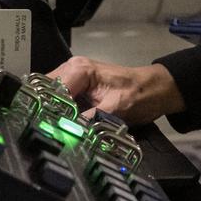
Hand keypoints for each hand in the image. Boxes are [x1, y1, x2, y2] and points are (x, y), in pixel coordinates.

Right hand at [52, 57, 181, 124]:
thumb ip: (89, 120)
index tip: (51, 128)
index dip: (48, 110)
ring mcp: (74, 76)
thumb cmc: (140, 95)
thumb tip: (68, 132)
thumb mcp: (114, 110)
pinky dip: (60, 111)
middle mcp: (73, 68)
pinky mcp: (77, 86)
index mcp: (79, 69)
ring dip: (52, 111)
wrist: (155, 90)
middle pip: (45, 91)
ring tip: (57, 128)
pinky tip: (64, 123)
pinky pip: (60, 97)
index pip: (50, 90)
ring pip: (50, 94)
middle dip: (46, 110)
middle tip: (52, 130)